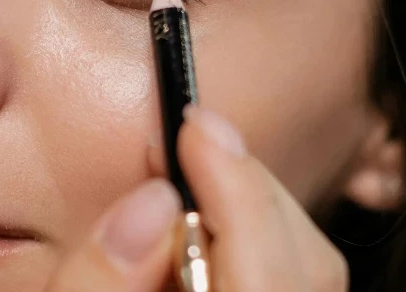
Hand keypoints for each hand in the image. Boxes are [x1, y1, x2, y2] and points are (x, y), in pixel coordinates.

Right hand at [45, 106, 348, 290]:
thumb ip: (96, 286)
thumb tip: (152, 201)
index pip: (263, 278)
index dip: (235, 187)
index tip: (194, 128)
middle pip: (306, 268)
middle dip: (249, 191)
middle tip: (190, 149)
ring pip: (310, 276)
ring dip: (254, 218)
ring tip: (191, 194)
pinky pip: (291, 289)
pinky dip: (255, 250)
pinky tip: (204, 244)